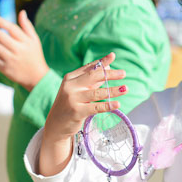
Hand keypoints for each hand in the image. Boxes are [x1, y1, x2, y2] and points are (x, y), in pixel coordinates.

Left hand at [0, 10, 48, 89]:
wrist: (36, 77)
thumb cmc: (35, 55)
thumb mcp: (35, 40)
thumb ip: (27, 26)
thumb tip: (22, 12)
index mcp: (25, 41)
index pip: (11, 28)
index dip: (0, 21)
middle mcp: (18, 50)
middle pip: (1, 37)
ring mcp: (11, 60)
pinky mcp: (5, 69)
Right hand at [38, 53, 127, 175]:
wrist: (56, 125)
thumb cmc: (70, 104)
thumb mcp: (78, 90)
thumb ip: (92, 79)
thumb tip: (109, 67)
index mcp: (70, 78)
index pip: (89, 68)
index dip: (102, 62)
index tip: (113, 56)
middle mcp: (70, 86)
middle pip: (93, 77)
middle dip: (110, 74)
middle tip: (123, 73)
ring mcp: (72, 99)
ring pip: (97, 93)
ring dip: (113, 90)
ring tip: (125, 88)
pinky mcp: (76, 112)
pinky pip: (96, 107)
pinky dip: (108, 105)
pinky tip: (117, 104)